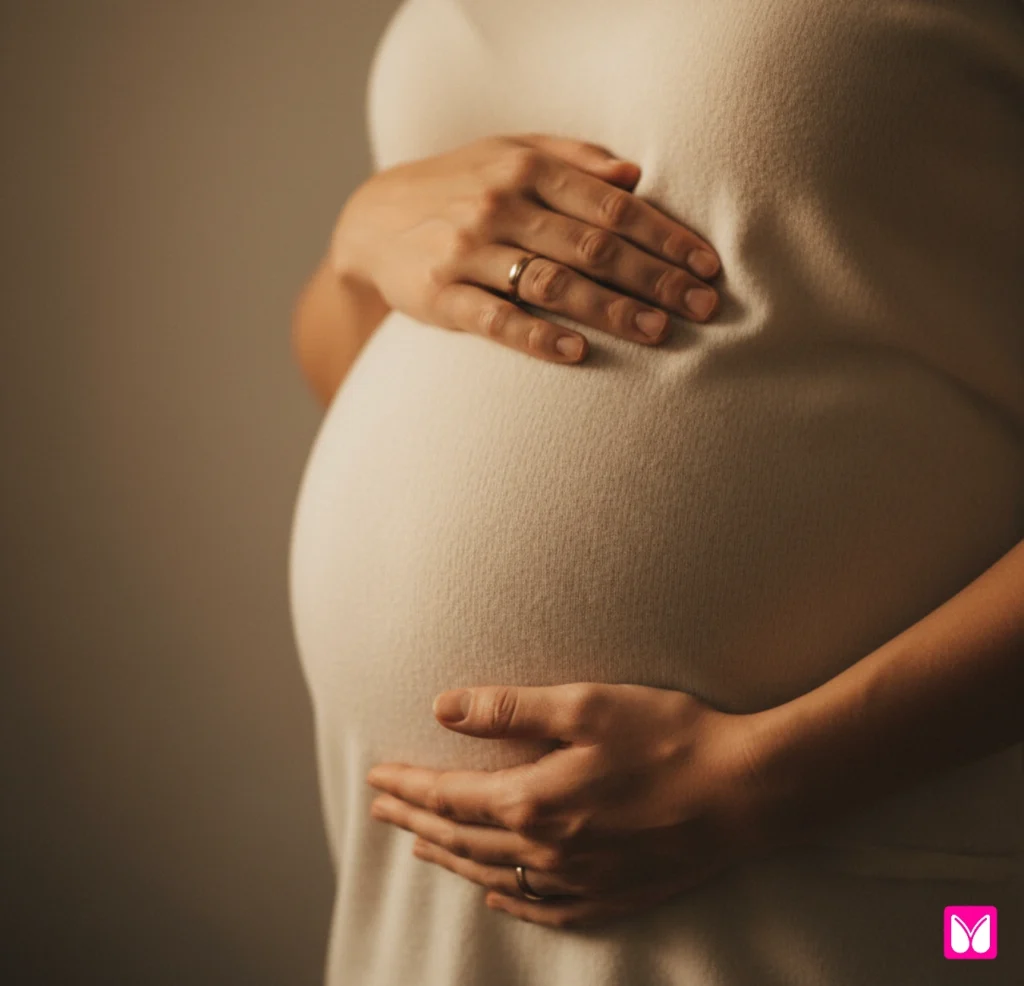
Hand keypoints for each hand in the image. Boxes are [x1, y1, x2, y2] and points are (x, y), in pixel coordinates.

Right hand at [332, 133, 720, 364]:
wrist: (372, 219)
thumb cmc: (457, 186)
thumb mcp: (507, 153)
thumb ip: (572, 160)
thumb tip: (636, 177)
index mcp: (526, 169)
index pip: (612, 205)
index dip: (665, 236)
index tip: (707, 266)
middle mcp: (500, 205)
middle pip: (594, 245)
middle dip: (655, 278)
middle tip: (703, 307)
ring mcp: (468, 251)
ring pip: (553, 282)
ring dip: (610, 309)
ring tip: (658, 332)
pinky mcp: (441, 295)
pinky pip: (496, 319)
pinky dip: (536, 336)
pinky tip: (576, 352)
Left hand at [366, 682, 774, 929]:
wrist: (744, 791)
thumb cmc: (667, 738)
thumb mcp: (585, 706)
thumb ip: (509, 709)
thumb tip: (443, 707)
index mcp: (532, 800)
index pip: (449, 796)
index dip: (409, 786)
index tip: (377, 778)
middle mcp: (545, 849)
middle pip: (461, 838)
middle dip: (415, 820)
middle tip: (380, 810)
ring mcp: (578, 879)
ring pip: (493, 874)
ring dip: (450, 858)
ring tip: (421, 846)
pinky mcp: (612, 894)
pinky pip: (542, 908)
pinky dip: (508, 900)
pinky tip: (495, 897)